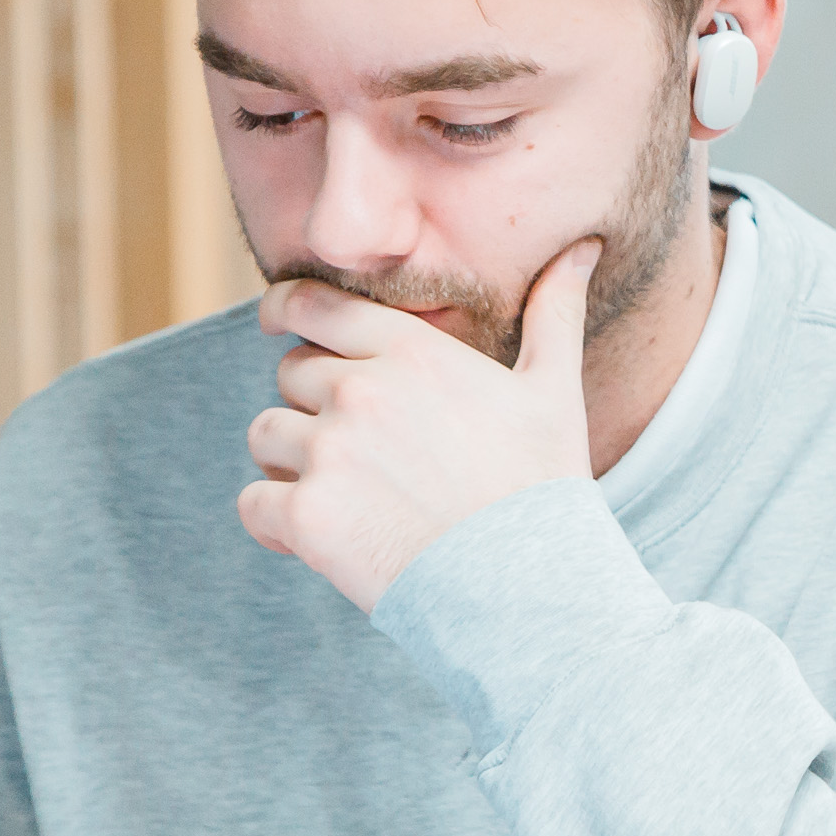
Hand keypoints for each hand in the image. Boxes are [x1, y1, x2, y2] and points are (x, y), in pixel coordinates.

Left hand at [241, 240, 600, 609]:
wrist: (527, 587)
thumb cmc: (543, 488)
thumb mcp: (553, 391)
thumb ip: (553, 313)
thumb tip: (582, 248)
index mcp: (409, 350)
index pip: (311, 305)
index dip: (284, 311)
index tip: (275, 324)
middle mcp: (359, 390)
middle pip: (290, 374)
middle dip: (312, 404)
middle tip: (357, 448)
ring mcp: (328, 453)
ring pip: (266, 436)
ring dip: (289, 461)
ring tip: (340, 494)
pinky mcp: (306, 516)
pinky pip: (253, 502)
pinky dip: (274, 521)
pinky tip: (316, 538)